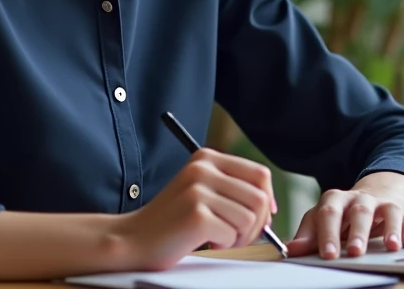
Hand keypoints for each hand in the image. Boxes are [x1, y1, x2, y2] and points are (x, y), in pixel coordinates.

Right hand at [109, 148, 276, 270]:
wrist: (132, 239)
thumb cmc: (172, 221)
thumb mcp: (201, 191)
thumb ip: (232, 188)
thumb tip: (270, 205)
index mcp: (207, 158)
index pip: (260, 174)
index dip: (268, 199)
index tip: (263, 216)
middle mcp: (203, 168)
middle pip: (260, 197)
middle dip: (257, 224)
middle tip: (237, 236)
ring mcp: (198, 190)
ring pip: (250, 218)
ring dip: (240, 237)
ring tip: (217, 238)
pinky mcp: (196, 214)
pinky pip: (233, 234)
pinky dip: (224, 244)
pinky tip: (205, 242)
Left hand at [286, 172, 403, 259]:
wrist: (369, 199)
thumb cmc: (340, 216)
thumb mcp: (322, 222)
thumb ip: (308, 235)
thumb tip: (290, 250)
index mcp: (335, 200)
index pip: (329, 213)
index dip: (328, 233)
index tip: (328, 254)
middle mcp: (358, 199)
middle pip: (359, 211)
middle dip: (358, 232)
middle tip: (356, 252)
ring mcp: (380, 203)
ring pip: (386, 211)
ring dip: (389, 229)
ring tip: (391, 247)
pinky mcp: (398, 210)